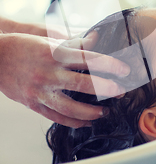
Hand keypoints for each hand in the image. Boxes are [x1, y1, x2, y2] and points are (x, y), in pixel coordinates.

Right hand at [0, 31, 129, 126]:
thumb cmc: (23, 46)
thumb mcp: (49, 41)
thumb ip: (74, 45)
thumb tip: (96, 41)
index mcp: (54, 54)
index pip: (88, 60)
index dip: (109, 65)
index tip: (124, 70)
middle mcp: (48, 73)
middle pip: (83, 85)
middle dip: (106, 90)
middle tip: (120, 92)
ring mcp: (40, 91)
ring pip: (71, 108)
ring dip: (91, 112)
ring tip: (105, 112)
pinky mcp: (33, 104)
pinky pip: (56, 117)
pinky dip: (74, 122)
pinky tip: (86, 122)